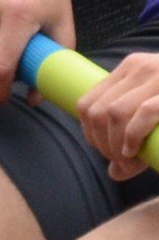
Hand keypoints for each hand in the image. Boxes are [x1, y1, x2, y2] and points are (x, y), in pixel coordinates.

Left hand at [82, 52, 158, 179]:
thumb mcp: (156, 111)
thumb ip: (133, 134)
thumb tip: (114, 172)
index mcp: (131, 68)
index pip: (87, 103)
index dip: (90, 134)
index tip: (108, 153)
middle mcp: (141, 67)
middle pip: (96, 111)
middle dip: (102, 144)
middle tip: (121, 163)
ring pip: (113, 113)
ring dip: (115, 145)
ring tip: (129, 162)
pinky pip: (143, 113)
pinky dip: (132, 137)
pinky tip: (134, 151)